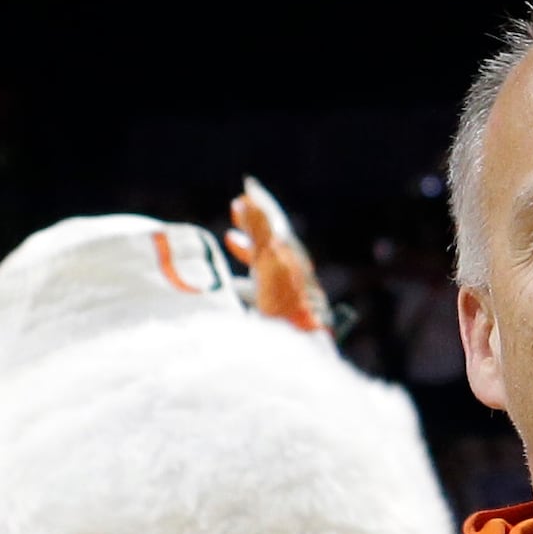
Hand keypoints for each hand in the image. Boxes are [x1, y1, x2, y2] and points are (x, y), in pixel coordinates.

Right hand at [226, 179, 327, 335]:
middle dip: (251, 223)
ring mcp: (287, 291)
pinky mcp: (282, 312)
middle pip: (269, 239)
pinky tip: (231, 290)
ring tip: (229, 241)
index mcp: (288, 254)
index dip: (259, 202)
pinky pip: (260, 288)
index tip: (248, 185)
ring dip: (247, 251)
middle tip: (235, 208)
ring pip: (264, 263)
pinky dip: (244, 280)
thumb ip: (259, 231)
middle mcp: (290, 269)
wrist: (303, 348)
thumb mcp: (268, 262)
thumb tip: (247, 198)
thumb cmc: (287, 304)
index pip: (273, 220)